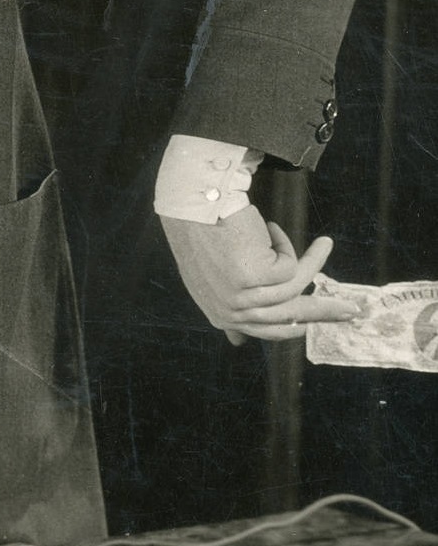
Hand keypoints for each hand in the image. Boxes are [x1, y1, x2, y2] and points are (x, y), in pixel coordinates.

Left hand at [161, 204, 361, 343]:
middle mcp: (231, 312)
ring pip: (295, 287)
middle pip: (290, 316)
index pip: (267, 330)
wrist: (191, 205)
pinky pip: (290, 265)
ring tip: (325, 243)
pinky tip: (268, 228)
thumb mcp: (210, 281)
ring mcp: (243, 297)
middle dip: (325, 311)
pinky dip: (283, 244)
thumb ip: (228, 307)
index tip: (315, 325)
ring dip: (314, 262)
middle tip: (353, 310)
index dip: (296, 327)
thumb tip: (238, 340)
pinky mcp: (255, 278)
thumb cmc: (200, 235)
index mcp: (220, 315)